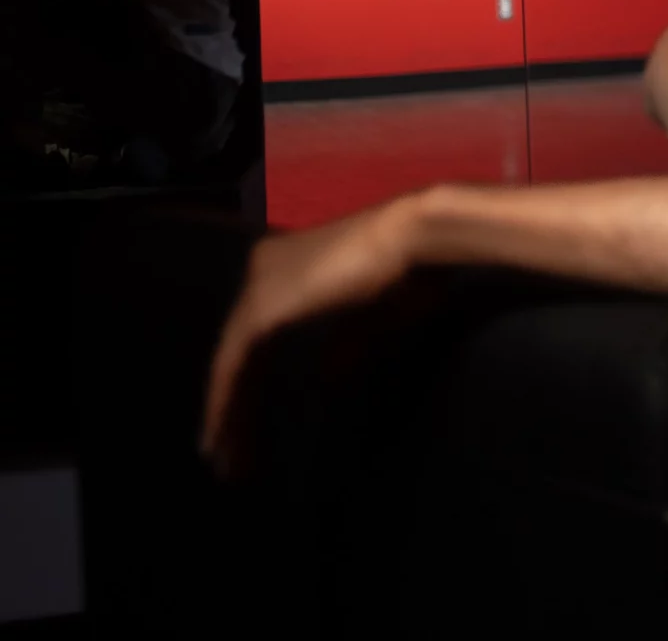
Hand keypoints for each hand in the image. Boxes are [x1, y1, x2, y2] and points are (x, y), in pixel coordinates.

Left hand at [200, 197, 420, 475]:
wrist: (415, 238)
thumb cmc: (407, 271)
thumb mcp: (371, 318)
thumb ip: (343, 345)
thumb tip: (326, 376)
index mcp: (288, 266)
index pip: (259, 335)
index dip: (253, 382)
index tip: (252, 425)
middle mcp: (262, 272)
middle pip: (239, 351)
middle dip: (235, 405)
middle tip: (231, 455)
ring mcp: (258, 287)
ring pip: (230, 362)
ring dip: (227, 412)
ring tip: (226, 460)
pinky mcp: (261, 308)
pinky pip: (231, 366)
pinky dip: (224, 402)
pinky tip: (222, 434)